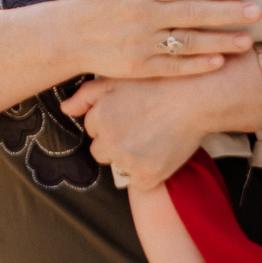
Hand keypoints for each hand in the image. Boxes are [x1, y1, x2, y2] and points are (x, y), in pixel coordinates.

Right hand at [57, 0, 259, 81]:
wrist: (69, 36)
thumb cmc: (98, 2)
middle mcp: (142, 15)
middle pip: (192, 13)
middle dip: (227, 13)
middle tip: (257, 12)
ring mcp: (141, 43)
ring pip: (188, 42)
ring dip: (220, 42)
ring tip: (248, 41)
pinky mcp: (138, 68)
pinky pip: (173, 67)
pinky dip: (197, 65)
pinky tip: (219, 62)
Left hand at [62, 73, 233, 188]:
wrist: (197, 97)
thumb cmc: (158, 83)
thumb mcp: (117, 80)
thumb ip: (86, 95)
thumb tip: (65, 110)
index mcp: (99, 117)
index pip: (92, 129)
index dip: (111, 121)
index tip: (130, 113)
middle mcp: (110, 141)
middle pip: (101, 151)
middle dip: (116, 142)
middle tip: (141, 126)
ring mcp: (129, 160)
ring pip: (120, 166)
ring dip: (131, 158)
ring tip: (153, 136)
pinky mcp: (148, 175)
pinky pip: (139, 182)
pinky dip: (149, 172)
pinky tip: (161, 152)